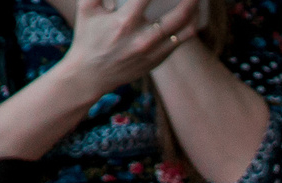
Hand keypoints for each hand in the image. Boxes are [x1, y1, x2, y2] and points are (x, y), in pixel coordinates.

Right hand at [61, 0, 191, 98]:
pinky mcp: (157, 60)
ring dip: (194, 10)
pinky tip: (192, 15)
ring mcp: (153, 51)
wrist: (90, 75)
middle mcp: (142, 38)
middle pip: (178, 15)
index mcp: (124, 22)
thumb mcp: (88, 8)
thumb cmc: (88, 36)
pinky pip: (180, 41)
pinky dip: (189, 26)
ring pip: (184, 29)